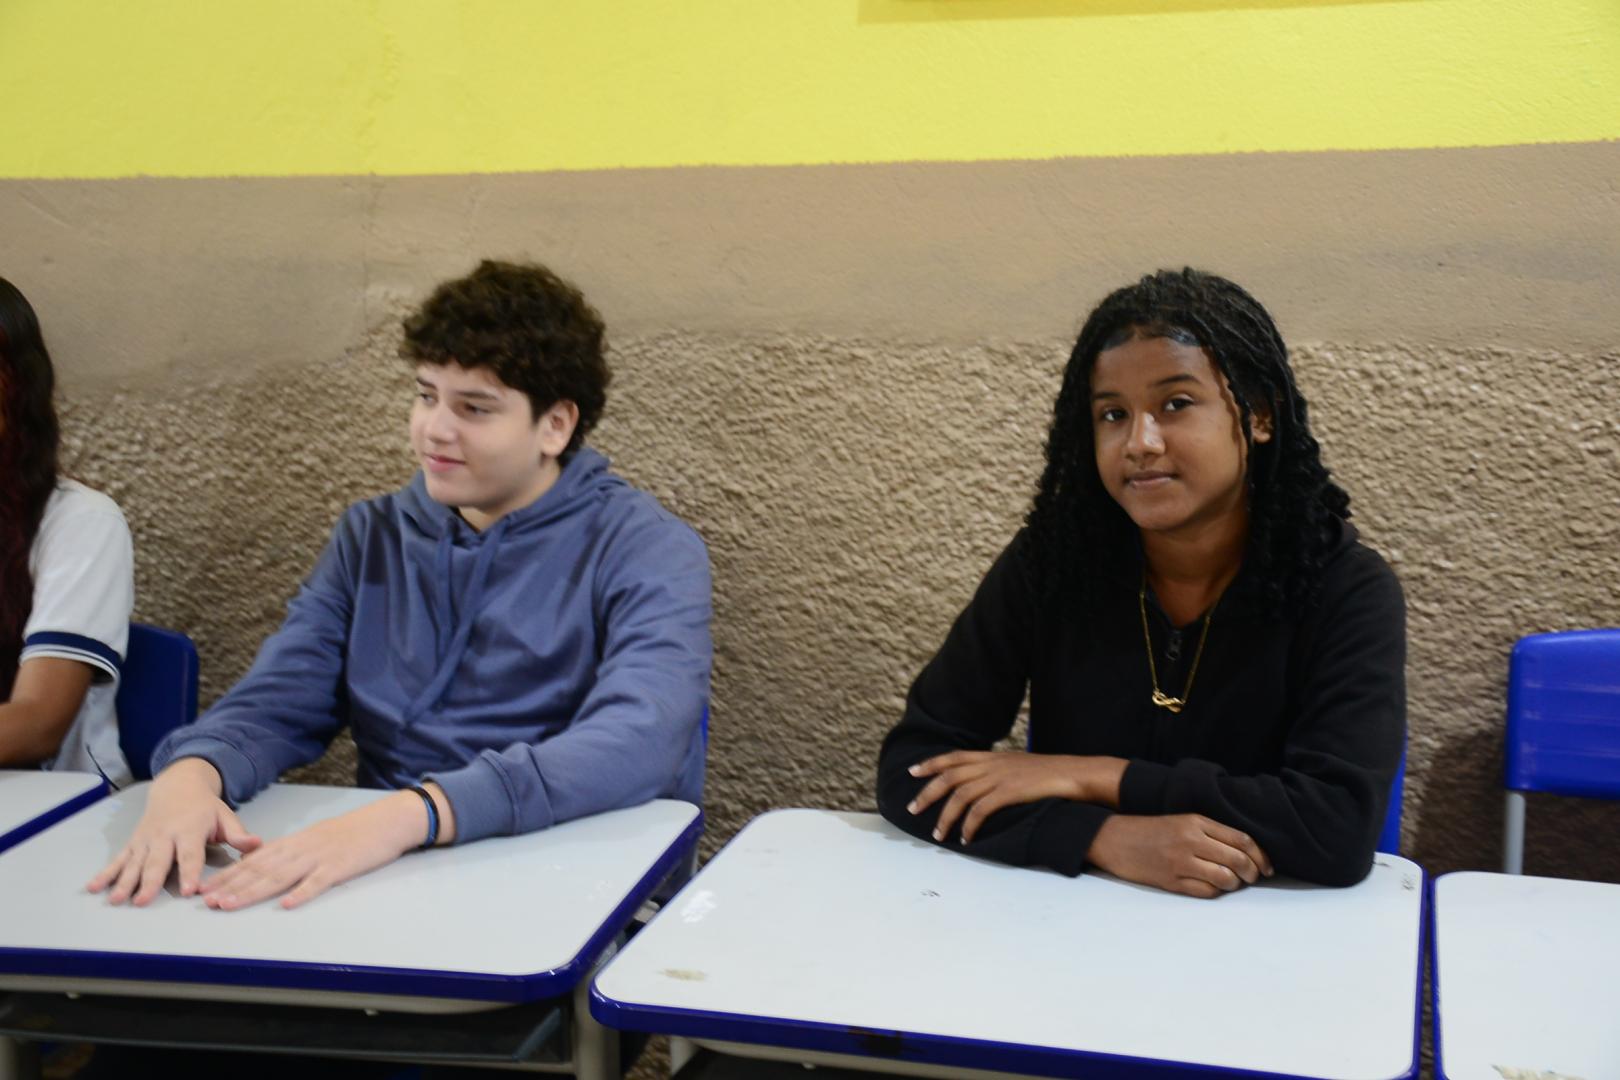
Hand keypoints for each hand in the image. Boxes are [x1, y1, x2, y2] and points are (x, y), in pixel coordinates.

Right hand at [87, 758, 259, 905]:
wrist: (177, 785)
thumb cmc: (204, 807)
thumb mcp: (225, 815)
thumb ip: (238, 833)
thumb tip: (256, 845)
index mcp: (190, 829)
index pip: (190, 854)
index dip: (189, 872)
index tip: (189, 890)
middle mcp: (165, 835)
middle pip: (157, 861)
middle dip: (150, 882)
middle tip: (144, 901)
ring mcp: (146, 839)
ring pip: (134, 863)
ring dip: (124, 882)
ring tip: (117, 900)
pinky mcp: (134, 843)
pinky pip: (119, 859)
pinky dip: (106, 873)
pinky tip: (94, 887)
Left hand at [197, 789, 434, 910]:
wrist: (386, 820)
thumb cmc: (352, 832)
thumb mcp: (316, 838)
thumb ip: (290, 852)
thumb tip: (263, 865)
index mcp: (294, 843)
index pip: (254, 860)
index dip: (228, 875)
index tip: (207, 888)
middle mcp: (301, 849)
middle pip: (260, 869)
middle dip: (231, 886)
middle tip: (207, 901)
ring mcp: (320, 858)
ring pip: (280, 876)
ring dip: (252, 892)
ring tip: (230, 905)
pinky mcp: (341, 867)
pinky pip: (318, 882)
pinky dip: (302, 893)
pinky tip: (287, 905)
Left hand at [907, 751, 1126, 843]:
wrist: (1075, 773)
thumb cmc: (1050, 774)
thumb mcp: (1018, 766)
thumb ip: (998, 771)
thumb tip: (982, 782)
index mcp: (993, 756)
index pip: (954, 756)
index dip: (932, 763)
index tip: (913, 772)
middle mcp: (992, 764)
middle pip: (950, 776)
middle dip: (927, 793)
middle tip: (912, 809)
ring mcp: (1000, 776)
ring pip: (961, 794)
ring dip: (946, 816)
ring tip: (938, 835)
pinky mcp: (1010, 792)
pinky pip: (981, 810)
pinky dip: (969, 825)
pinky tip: (965, 838)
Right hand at [1086, 814, 1273, 898]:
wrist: (1114, 839)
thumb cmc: (1151, 831)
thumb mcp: (1182, 821)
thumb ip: (1211, 832)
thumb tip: (1246, 852)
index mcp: (1196, 822)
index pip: (1242, 840)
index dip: (1260, 856)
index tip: (1266, 866)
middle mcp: (1191, 840)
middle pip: (1238, 860)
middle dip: (1252, 872)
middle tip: (1253, 877)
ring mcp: (1180, 862)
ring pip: (1226, 879)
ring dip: (1235, 884)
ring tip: (1232, 882)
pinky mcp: (1171, 881)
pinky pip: (1207, 891)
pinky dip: (1216, 891)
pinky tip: (1213, 887)